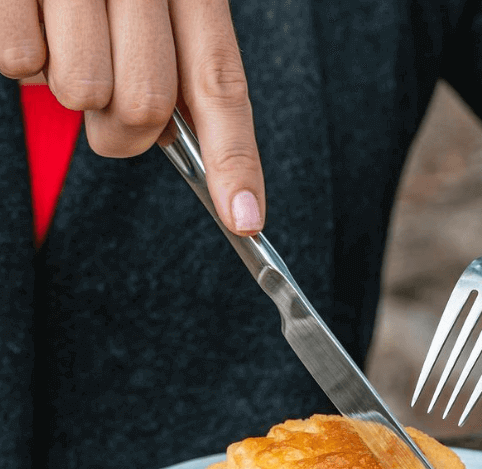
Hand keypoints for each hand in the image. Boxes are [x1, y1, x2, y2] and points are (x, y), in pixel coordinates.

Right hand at [0, 0, 264, 235]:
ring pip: (82, 90)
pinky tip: (28, 13)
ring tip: (60, 30)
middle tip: (103, 92)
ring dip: (67, 84)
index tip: (244, 218)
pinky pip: (18, 61)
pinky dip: (19, 55)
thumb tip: (161, 137)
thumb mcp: (149, 1)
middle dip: (122, 127)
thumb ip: (169, 63)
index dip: (236, 160)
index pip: (221, 84)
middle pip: (146, 106)